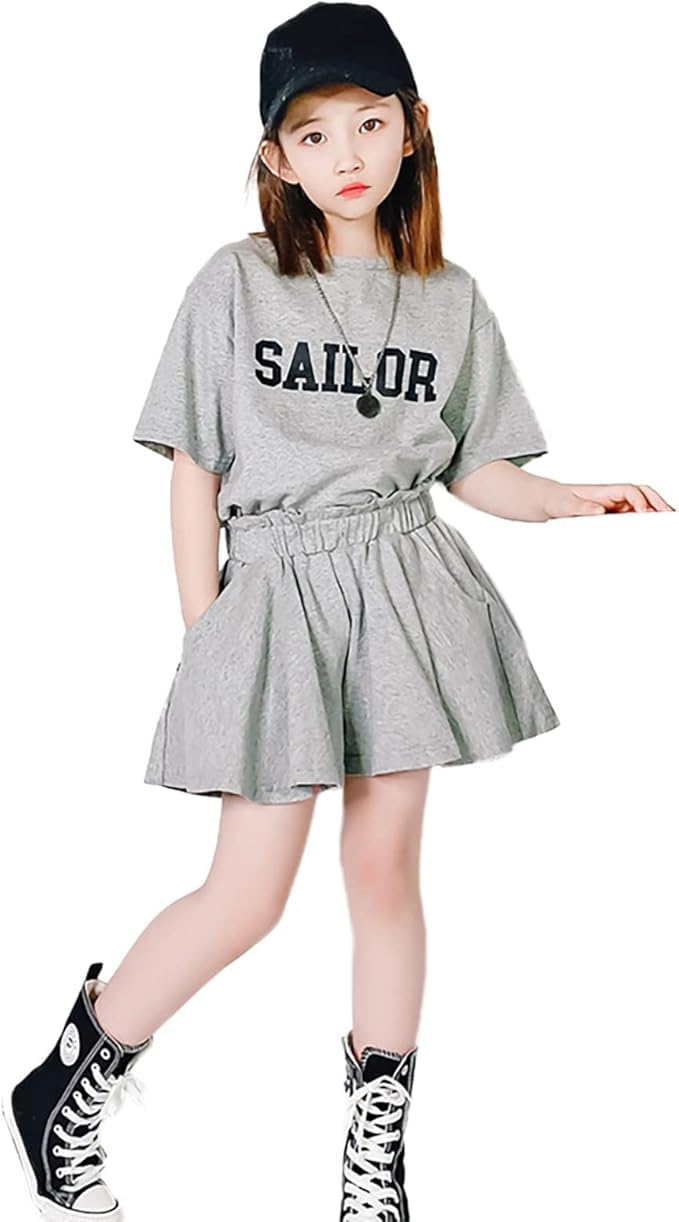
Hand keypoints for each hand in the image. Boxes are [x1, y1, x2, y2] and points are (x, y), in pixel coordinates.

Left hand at [543, 481, 674, 518]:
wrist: (549, 502)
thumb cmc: (556, 500)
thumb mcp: (565, 505)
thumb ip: (580, 507)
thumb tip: (599, 510)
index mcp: (604, 491)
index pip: (629, 490)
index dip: (639, 499)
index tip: (644, 511)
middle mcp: (613, 496)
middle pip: (643, 494)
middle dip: (657, 503)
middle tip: (668, 515)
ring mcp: (615, 505)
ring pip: (642, 505)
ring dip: (655, 511)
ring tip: (668, 522)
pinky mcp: (614, 515)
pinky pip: (635, 516)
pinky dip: (647, 520)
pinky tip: (654, 528)